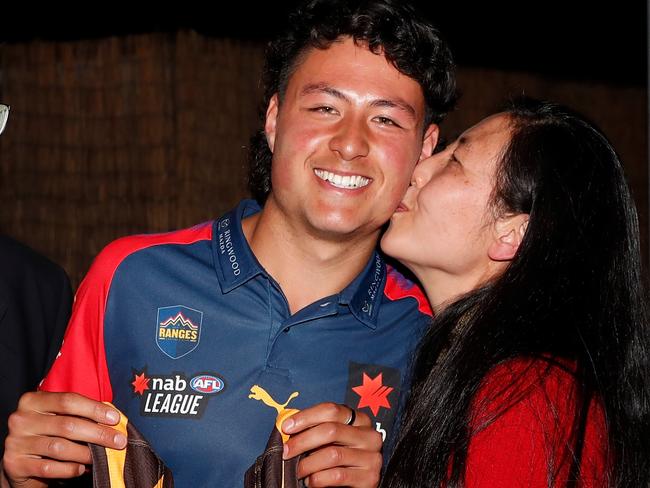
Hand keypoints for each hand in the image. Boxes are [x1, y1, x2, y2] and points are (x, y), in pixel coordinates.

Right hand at [2, 391, 125, 487]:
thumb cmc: (48, 434)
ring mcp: (15, 442)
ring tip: (101, 456)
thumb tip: (112, 419)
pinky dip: (69, 469)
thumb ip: (79, 414)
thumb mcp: (59, 418)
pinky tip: (81, 468)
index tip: (115, 419)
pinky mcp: (14, 464)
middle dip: (98, 433)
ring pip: (59, 447)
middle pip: (67, 424)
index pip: (69, 400)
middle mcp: (21, 419)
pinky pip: (49, 467)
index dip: (95, 409)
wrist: (20, 460)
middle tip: (118, 441)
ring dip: (86, 453)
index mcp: (33, 401)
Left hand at [281, 402, 382, 487]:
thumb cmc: (339, 458)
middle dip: (303, 440)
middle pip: (331, 430)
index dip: (306, 417)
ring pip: (333, 454)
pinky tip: (310, 481)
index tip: (286, 427)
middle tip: (286, 451)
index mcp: (360, 419)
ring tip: (298, 470)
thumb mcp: (331, 440)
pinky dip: (318, 479)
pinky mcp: (369, 478)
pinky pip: (338, 476)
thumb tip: (286, 425)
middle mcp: (369, 436)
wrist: (357, 485)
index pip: (331, 410)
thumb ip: (315, 429)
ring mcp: (371, 457)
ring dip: (308, 463)